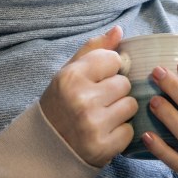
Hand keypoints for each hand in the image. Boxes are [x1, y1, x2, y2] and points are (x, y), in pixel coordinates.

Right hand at [39, 25, 135, 166]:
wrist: (46, 146)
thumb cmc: (61, 102)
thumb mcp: (70, 71)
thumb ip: (94, 49)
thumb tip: (119, 30)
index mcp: (71, 76)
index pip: (113, 59)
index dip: (108, 69)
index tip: (96, 80)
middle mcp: (81, 99)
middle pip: (124, 83)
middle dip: (115, 91)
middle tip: (97, 101)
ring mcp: (93, 125)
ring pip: (131, 105)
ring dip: (121, 111)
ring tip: (102, 116)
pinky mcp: (103, 147)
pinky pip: (130, 130)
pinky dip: (120, 133)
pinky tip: (103, 133)